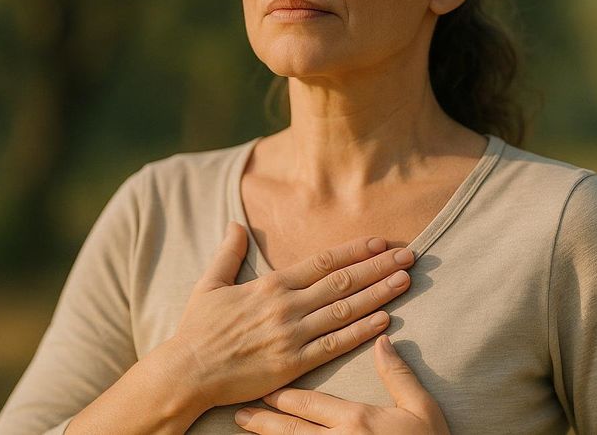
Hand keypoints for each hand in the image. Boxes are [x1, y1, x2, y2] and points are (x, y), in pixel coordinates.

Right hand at [161, 222, 415, 411]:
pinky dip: (362, 331)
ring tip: (406, 281)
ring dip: (379, 294)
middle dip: (379, 266)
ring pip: (345, 309)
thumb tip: (235, 224)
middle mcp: (287, 305)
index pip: (324, 261)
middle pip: (343, 281)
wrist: (187, 372)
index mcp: (272, 285)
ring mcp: (293, 335)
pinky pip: (335, 345)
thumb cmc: (198, 330)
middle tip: (409, 255)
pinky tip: (385, 320)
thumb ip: (228, 253)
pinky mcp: (294, 364)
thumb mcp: (210, 284)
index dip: (355, 250)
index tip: (381, 241)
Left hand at [234, 335, 450, 433]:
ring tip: (244, 431)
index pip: (310, 404)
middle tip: (239, 412)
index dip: (284, 396)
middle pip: (292, 431)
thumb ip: (398, 375)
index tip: (265, 388)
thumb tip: (381, 340)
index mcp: (357, 421)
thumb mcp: (422, 410)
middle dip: (264, 421)